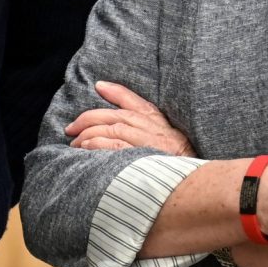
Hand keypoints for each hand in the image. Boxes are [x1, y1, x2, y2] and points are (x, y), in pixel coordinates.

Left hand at [65, 82, 194, 155]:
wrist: (196, 180)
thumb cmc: (181, 160)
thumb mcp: (169, 135)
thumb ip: (150, 125)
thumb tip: (123, 118)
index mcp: (155, 119)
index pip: (133, 100)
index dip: (114, 91)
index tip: (98, 86)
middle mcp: (148, 126)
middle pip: (112, 115)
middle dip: (87, 119)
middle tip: (70, 128)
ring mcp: (144, 141)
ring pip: (109, 129)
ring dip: (88, 134)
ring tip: (75, 143)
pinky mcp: (139, 157)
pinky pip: (113, 147)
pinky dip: (97, 145)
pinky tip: (86, 149)